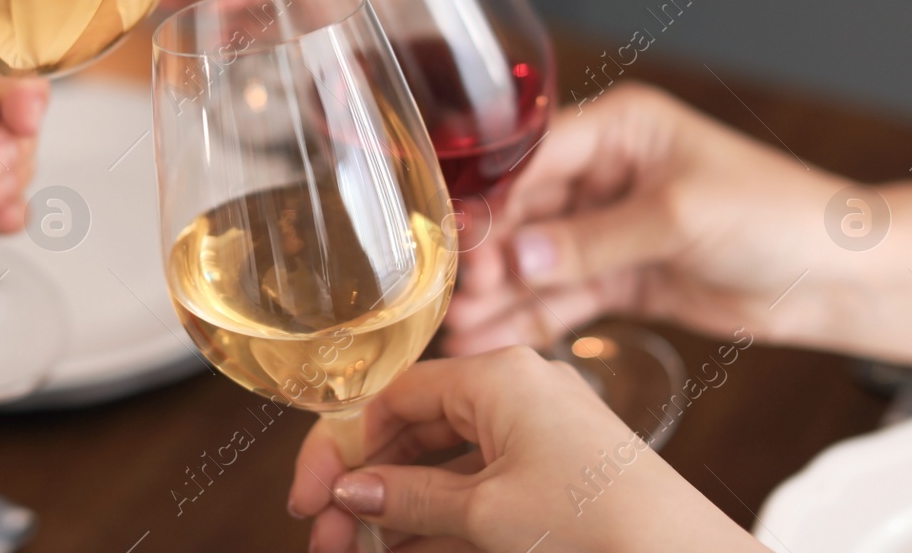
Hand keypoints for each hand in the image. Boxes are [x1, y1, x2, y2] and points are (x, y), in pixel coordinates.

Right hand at [288, 348, 762, 552]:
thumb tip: (352, 489)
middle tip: (329, 538)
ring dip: (398, 507)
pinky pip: (479, 484)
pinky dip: (440, 517)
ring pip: (442, 462)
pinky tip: (405, 551)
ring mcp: (541, 431)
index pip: (392, 396)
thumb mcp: (486, 514)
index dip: (340, 448)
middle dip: (366, 484)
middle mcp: (517, 390)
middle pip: (413, 429)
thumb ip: (409, 497)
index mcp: (498, 376)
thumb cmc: (601, 524)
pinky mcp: (559, 471)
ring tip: (359, 552)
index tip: (310, 499)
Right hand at [444, 83, 911, 370]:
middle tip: (453, 291)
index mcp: (621, 128)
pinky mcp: (623, 274)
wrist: (842, 278)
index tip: (456, 237)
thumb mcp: (682, 217)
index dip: (490, 196)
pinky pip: (563, 295)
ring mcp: (612, 225)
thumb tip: (518, 257)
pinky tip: (492, 336)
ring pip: (538, 258)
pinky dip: (531, 316)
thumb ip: (596, 240)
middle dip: (488, 252)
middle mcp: (608, 170)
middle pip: (525, 210)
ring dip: (501, 291)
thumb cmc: (782, 216)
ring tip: (459, 327)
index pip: (533, 155)